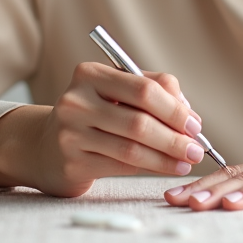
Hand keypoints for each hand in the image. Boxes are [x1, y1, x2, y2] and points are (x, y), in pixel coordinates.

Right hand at [0, 62, 205, 196]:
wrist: (44, 147)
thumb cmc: (94, 115)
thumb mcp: (117, 94)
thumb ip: (155, 92)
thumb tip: (190, 116)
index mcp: (90, 73)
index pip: (143, 88)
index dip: (174, 108)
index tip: (194, 124)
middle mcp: (76, 100)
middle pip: (139, 120)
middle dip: (174, 136)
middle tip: (197, 148)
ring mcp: (70, 132)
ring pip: (132, 147)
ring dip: (167, 157)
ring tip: (188, 161)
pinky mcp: (72, 161)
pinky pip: (121, 165)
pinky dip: (151, 168)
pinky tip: (167, 169)